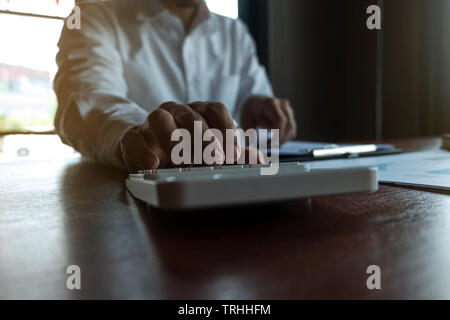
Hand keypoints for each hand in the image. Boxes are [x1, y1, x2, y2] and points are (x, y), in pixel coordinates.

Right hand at [120, 101, 240, 171]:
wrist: (142, 151)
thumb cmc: (181, 150)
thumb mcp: (208, 153)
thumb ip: (232, 154)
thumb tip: (257, 159)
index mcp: (197, 112)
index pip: (215, 110)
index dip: (226, 129)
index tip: (235, 153)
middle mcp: (175, 112)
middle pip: (192, 117)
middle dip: (205, 139)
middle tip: (215, 160)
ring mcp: (151, 122)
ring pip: (160, 120)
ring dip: (175, 140)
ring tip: (185, 162)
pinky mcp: (131, 137)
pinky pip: (133, 139)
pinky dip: (142, 150)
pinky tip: (153, 163)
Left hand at [240, 96, 296, 143]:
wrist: (254, 103)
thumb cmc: (249, 112)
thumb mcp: (245, 120)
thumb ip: (248, 131)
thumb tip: (251, 142)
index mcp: (270, 103)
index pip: (280, 120)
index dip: (279, 134)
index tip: (272, 144)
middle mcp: (282, 104)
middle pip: (289, 124)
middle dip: (282, 138)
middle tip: (273, 148)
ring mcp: (287, 109)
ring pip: (292, 127)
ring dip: (284, 139)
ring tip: (273, 145)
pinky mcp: (290, 115)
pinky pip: (292, 129)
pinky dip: (286, 137)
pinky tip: (276, 140)